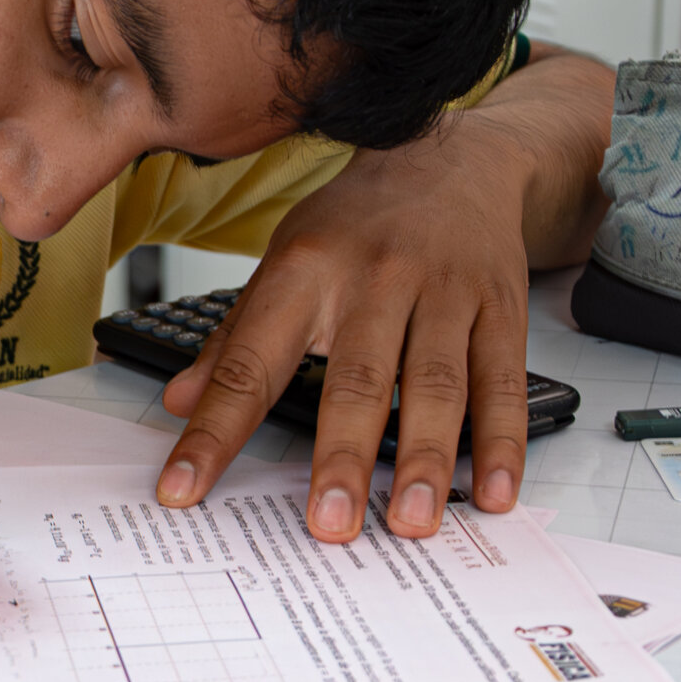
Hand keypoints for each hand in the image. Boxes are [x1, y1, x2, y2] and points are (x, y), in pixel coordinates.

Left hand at [152, 116, 542, 543]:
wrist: (452, 157)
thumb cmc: (355, 222)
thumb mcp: (283, 260)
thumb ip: (234, 338)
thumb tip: (177, 402)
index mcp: (305, 270)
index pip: (249, 363)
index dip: (214, 430)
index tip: (185, 489)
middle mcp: (374, 280)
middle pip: (356, 379)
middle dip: (342, 456)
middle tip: (330, 524)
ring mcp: (444, 292)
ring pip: (437, 384)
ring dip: (427, 458)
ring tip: (413, 521)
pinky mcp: (501, 306)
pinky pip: (503, 380)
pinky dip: (502, 440)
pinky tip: (493, 490)